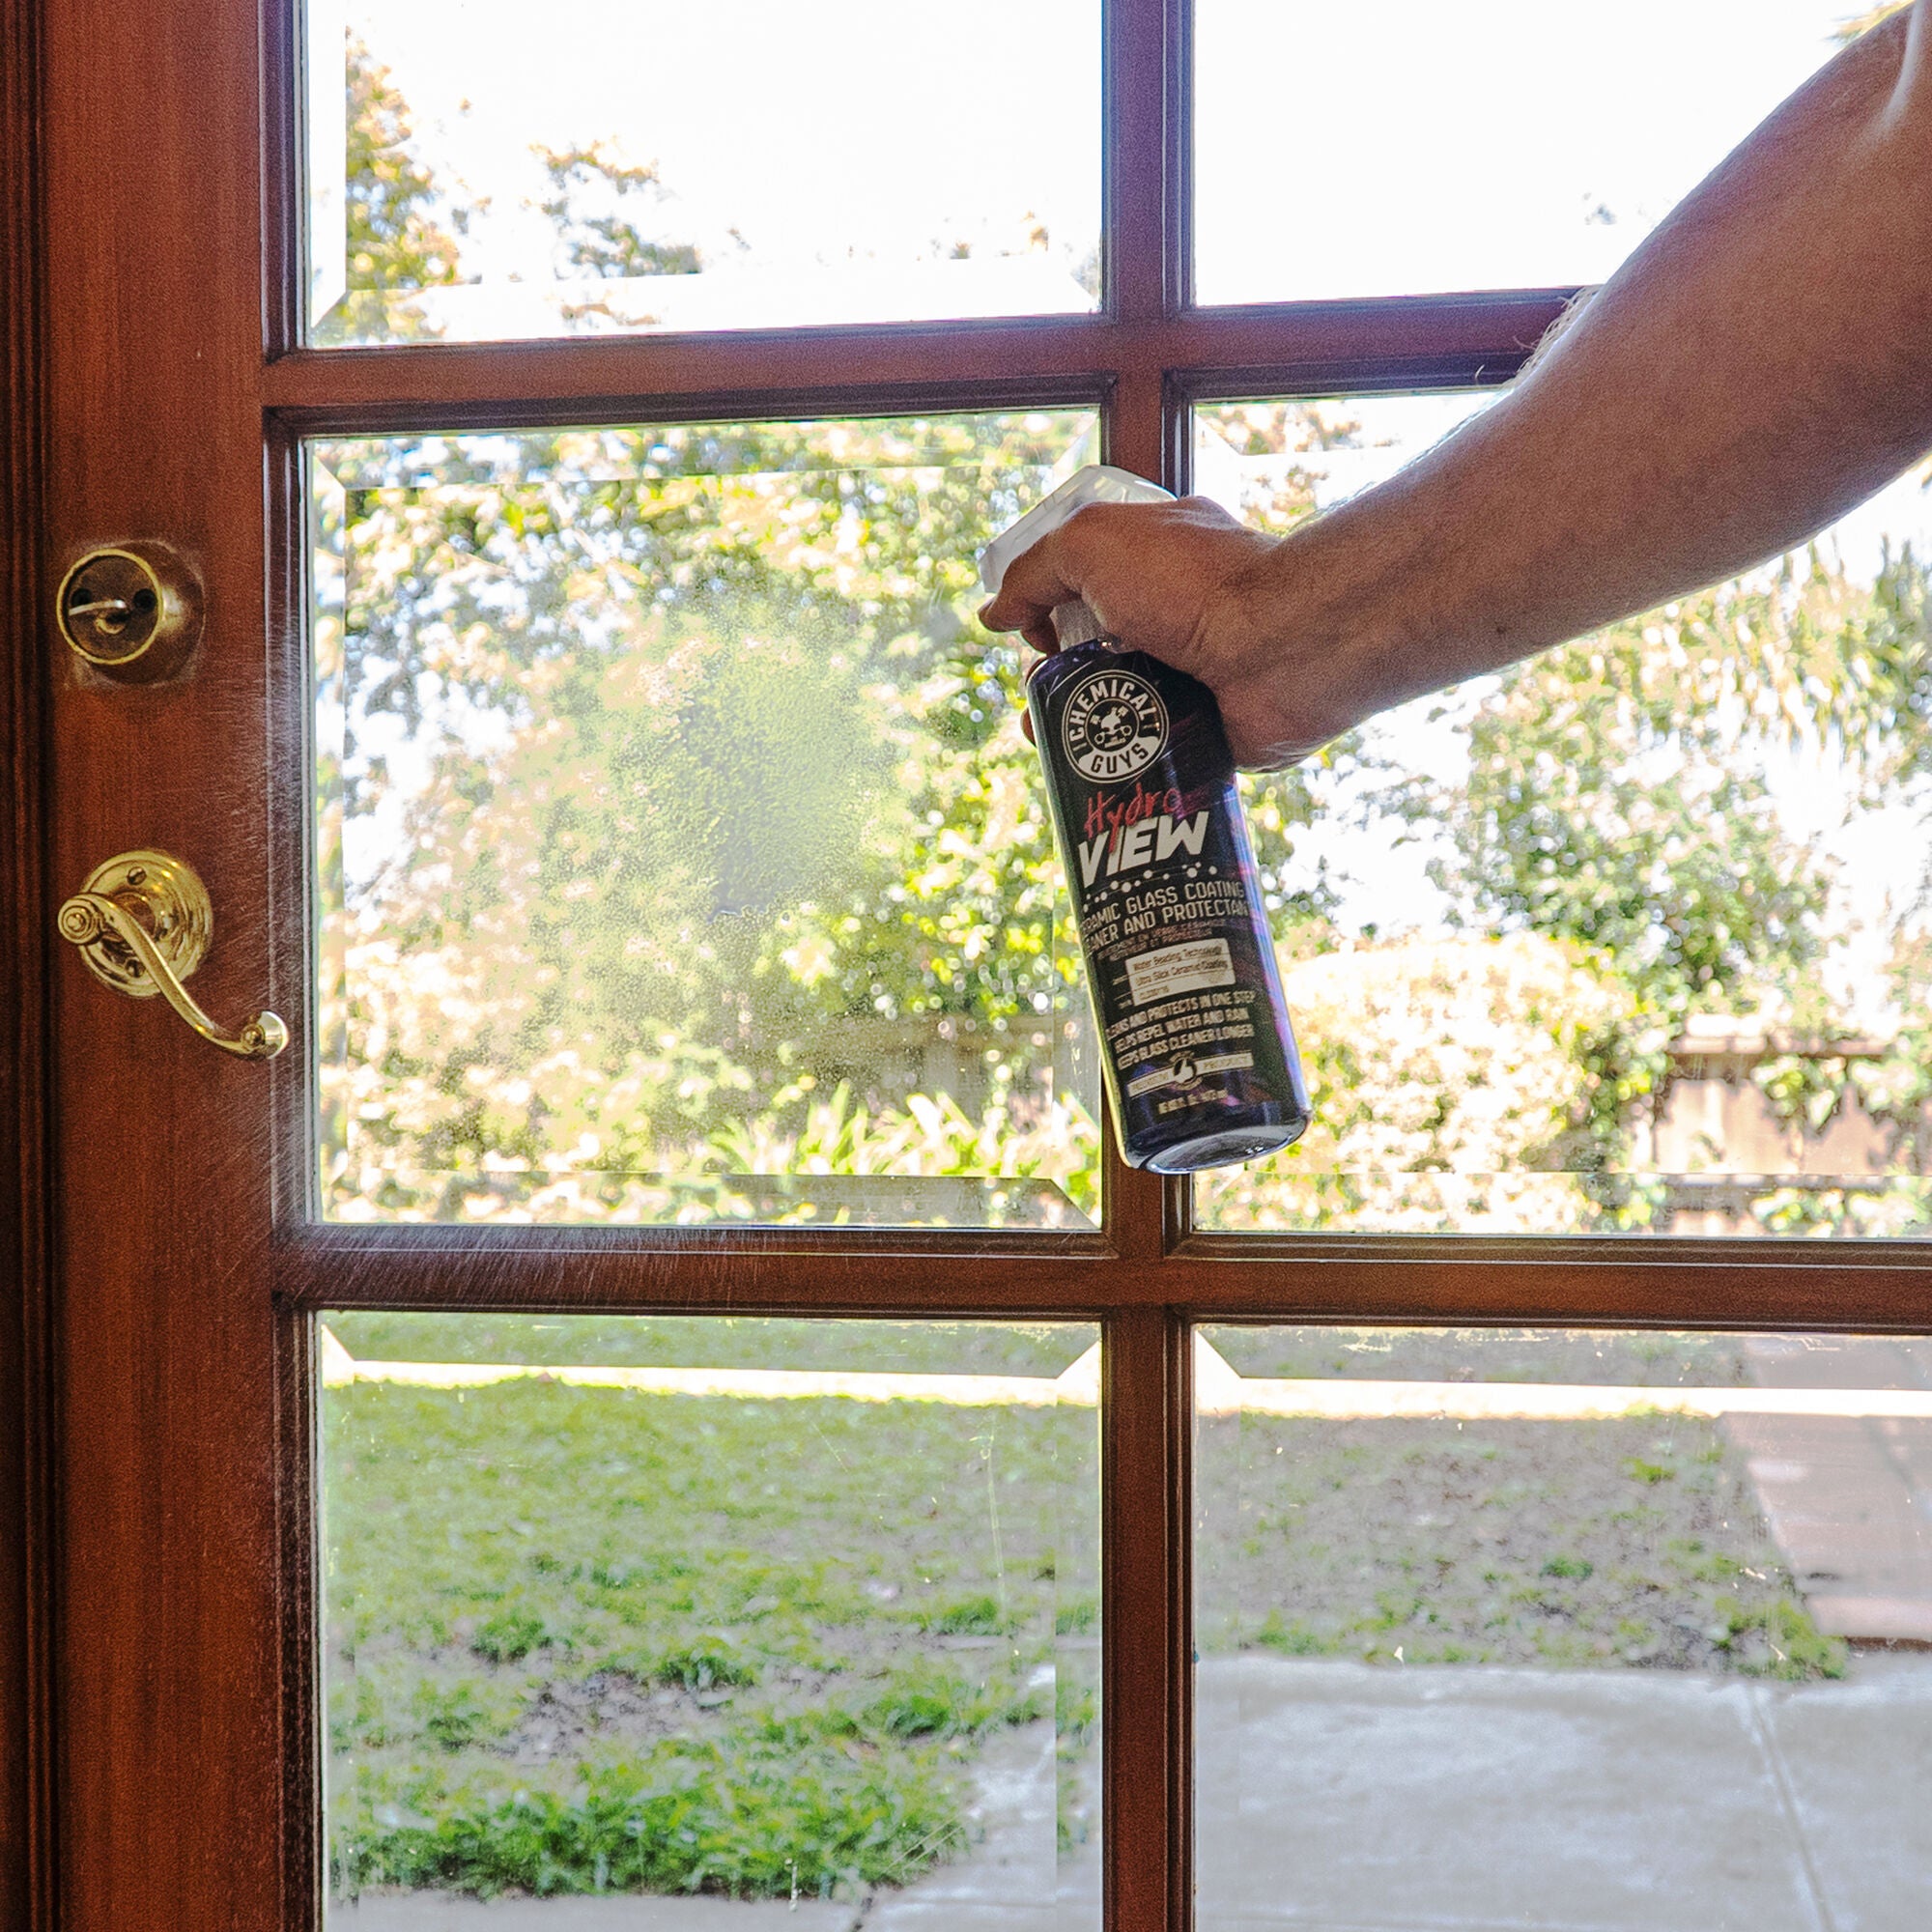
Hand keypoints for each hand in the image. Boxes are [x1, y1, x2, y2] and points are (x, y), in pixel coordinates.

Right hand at [977, 495, 1339, 766]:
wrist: (1283, 647)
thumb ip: (1034, 571)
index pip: (1083, 579)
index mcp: (1153, 558)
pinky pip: (1143, 753)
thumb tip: (996, 613)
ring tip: (1047, 737)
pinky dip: (1110, 763)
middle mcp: (1171, 615)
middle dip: (1048, 673)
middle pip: (1087, 650)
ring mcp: (1188, 675)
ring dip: (1069, 724)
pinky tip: (1086, 769)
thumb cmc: (1197, 584)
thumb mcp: (1092, 544)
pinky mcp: (1202, 730)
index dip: (1045, 603)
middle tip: (1036, 691)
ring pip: (1109, 707)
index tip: (1029, 628)